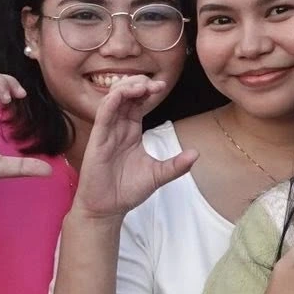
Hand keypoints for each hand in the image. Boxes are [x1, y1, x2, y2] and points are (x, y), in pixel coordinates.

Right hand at [70, 79, 197, 218]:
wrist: (108, 209)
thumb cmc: (127, 190)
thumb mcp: (158, 174)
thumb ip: (176, 165)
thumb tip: (196, 154)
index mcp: (131, 131)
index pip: (138, 103)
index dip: (148, 91)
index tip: (162, 86)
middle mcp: (118, 128)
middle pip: (126, 95)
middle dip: (140, 84)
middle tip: (156, 84)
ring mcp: (106, 132)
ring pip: (113, 100)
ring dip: (127, 88)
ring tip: (143, 86)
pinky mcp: (97, 140)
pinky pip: (103, 115)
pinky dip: (112, 101)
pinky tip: (123, 95)